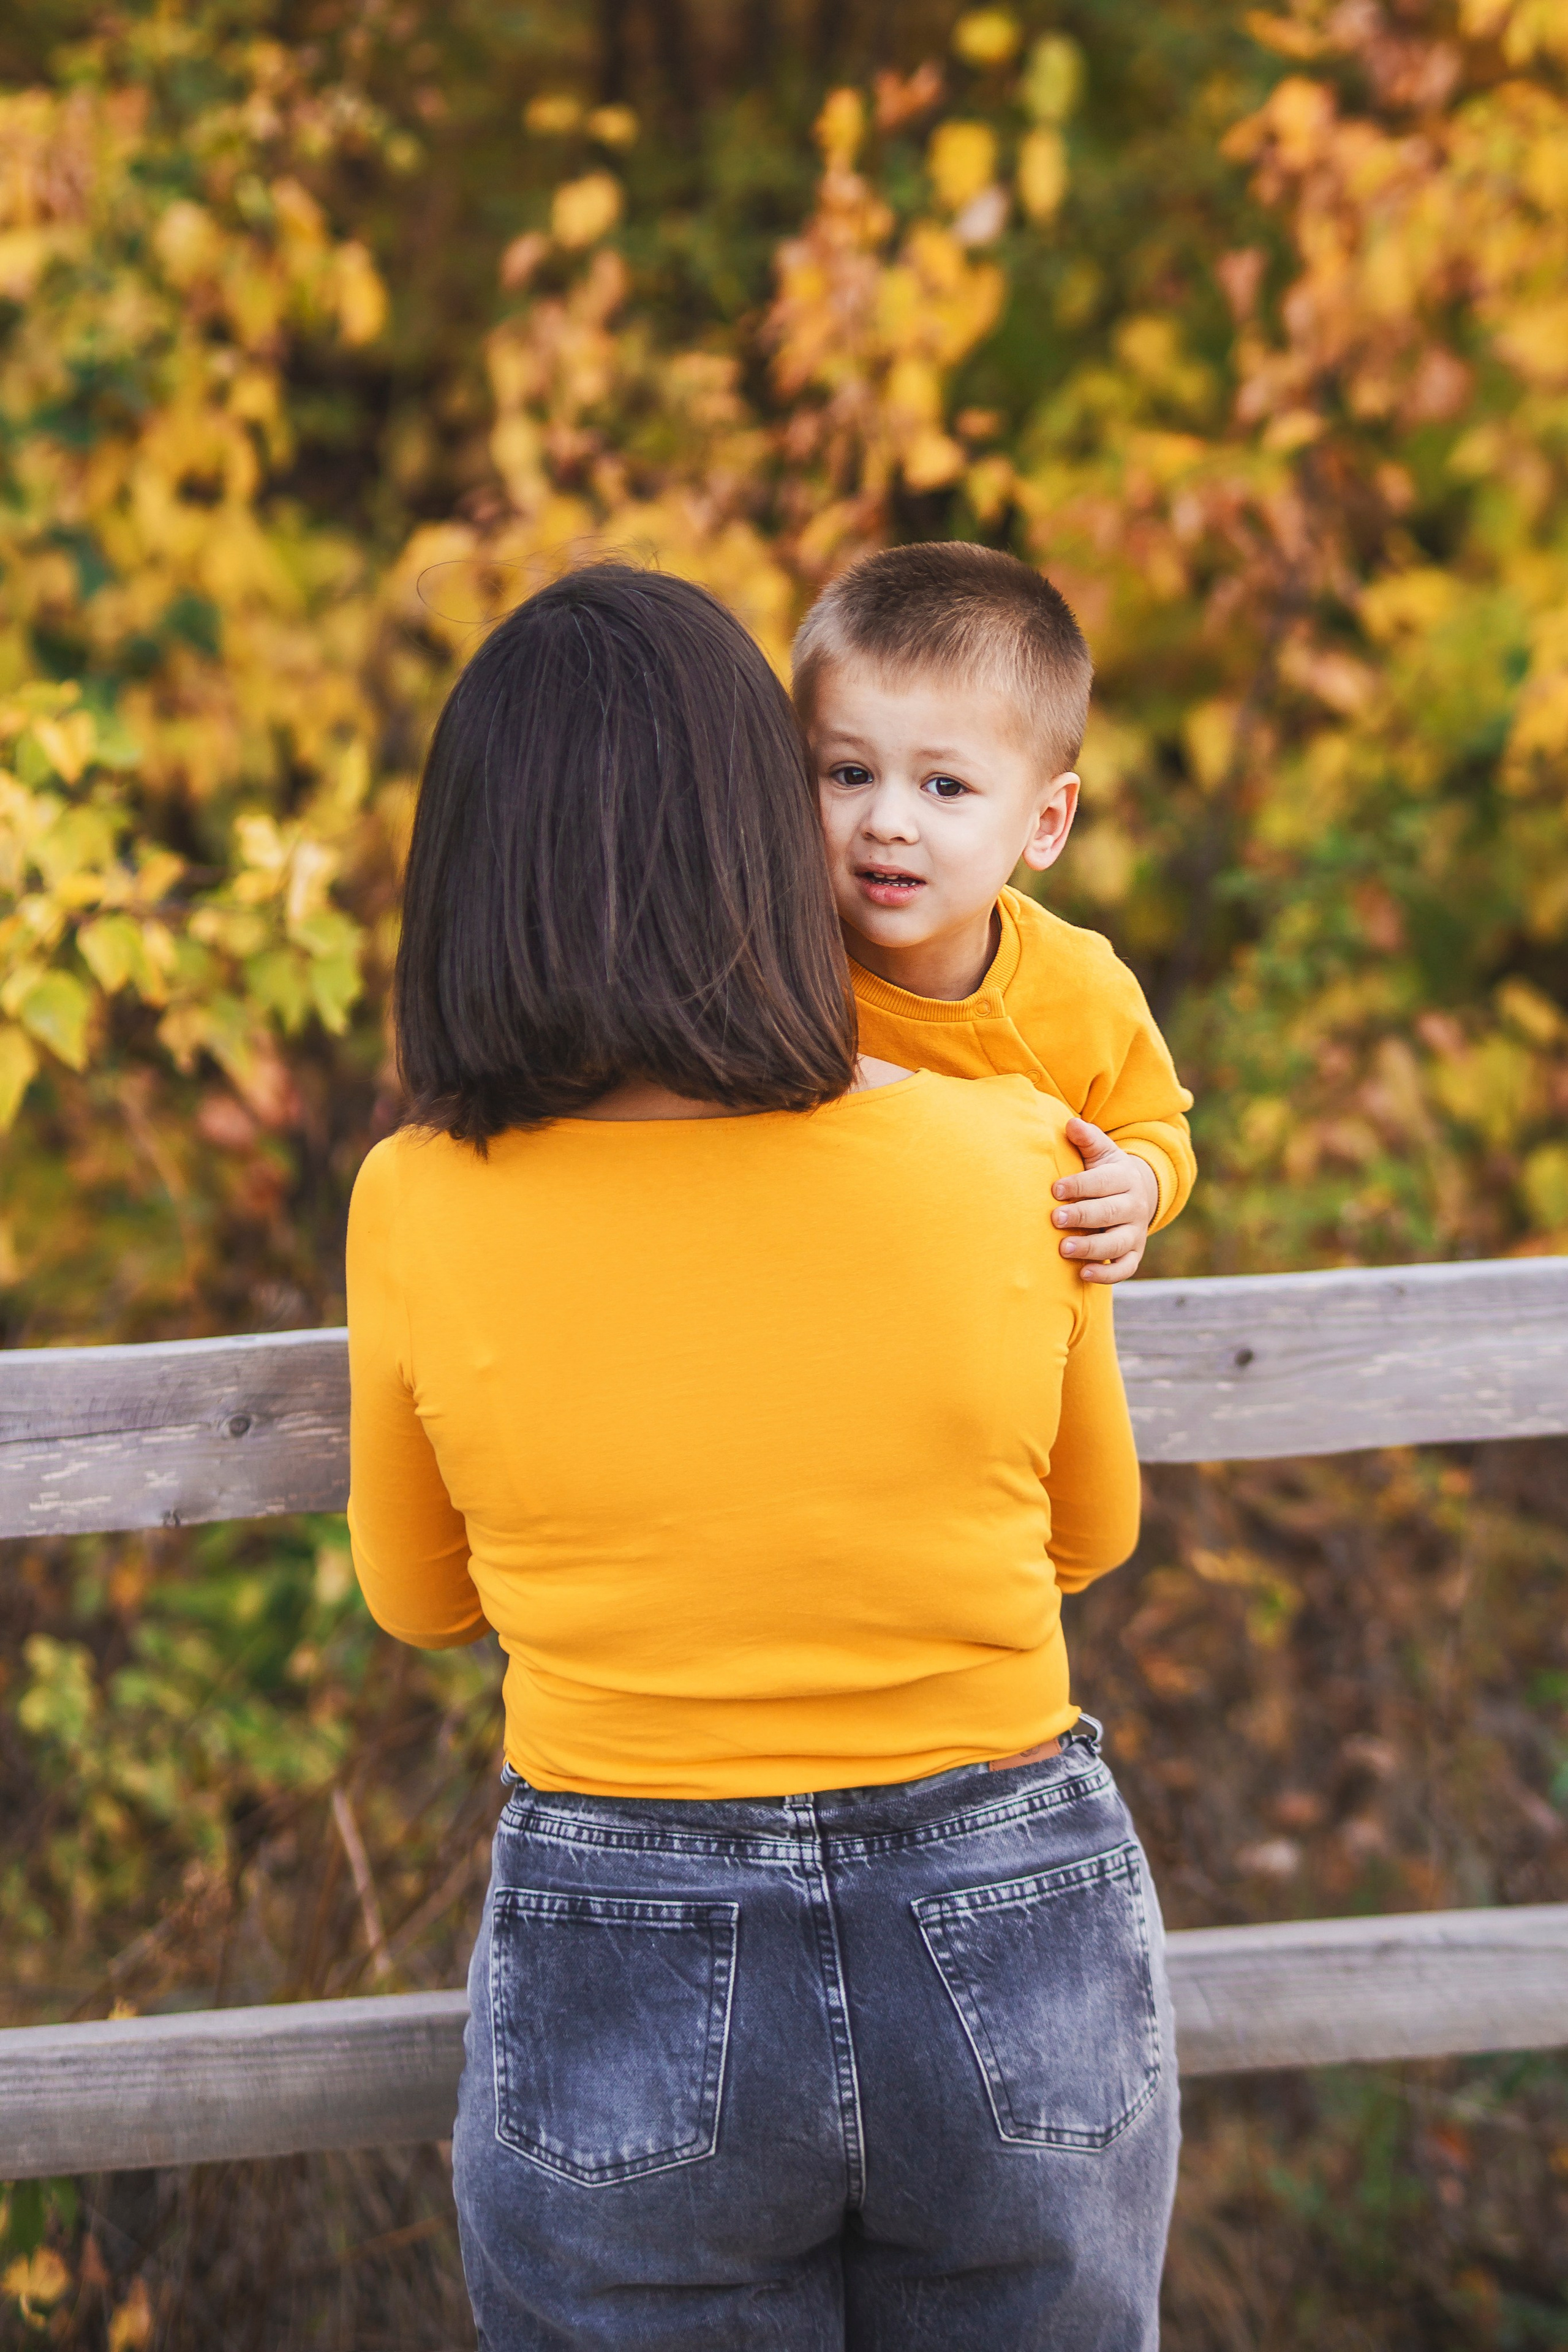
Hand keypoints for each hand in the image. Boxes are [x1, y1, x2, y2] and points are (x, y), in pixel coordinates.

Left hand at [1052, 1118, 1158, 1284]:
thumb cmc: (1107, 1172)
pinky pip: (1125, 1268)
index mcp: (1124, 1178)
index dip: (1080, 1185)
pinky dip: (1107, 1274)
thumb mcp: (1102, 1152)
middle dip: (1082, 1216)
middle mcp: (1134, 1206)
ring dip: (1091, 1248)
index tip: (1055, 1190)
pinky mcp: (1133, 1254)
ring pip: (1117, 1243)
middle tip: (1055, 1219)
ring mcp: (1135, 1232)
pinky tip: (1083, 1274)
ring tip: (1064, 1249)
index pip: (1103, 1182)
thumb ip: (1087, 1139)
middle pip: (1110, 1212)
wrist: (1138, 1194)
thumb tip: (1070, 1123)